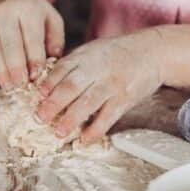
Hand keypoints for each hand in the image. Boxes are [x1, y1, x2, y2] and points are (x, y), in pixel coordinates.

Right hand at [0, 0, 64, 88]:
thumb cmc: (31, 12)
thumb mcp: (50, 17)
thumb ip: (56, 39)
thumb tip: (54, 59)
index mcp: (27, 9)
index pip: (32, 38)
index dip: (35, 59)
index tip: (37, 77)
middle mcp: (4, 12)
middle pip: (11, 45)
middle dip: (16, 68)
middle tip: (22, 87)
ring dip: (0, 72)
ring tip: (9, 89)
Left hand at [35, 30, 163, 142]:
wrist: (153, 51)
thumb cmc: (117, 54)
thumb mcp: (93, 51)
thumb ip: (73, 66)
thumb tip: (46, 86)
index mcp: (85, 55)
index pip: (62, 68)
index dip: (48, 83)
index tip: (35, 96)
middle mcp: (97, 68)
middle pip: (72, 86)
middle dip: (54, 103)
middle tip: (39, 117)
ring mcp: (112, 83)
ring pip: (89, 102)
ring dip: (72, 119)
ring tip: (58, 133)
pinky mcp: (126, 98)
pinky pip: (109, 116)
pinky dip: (96, 129)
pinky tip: (85, 139)